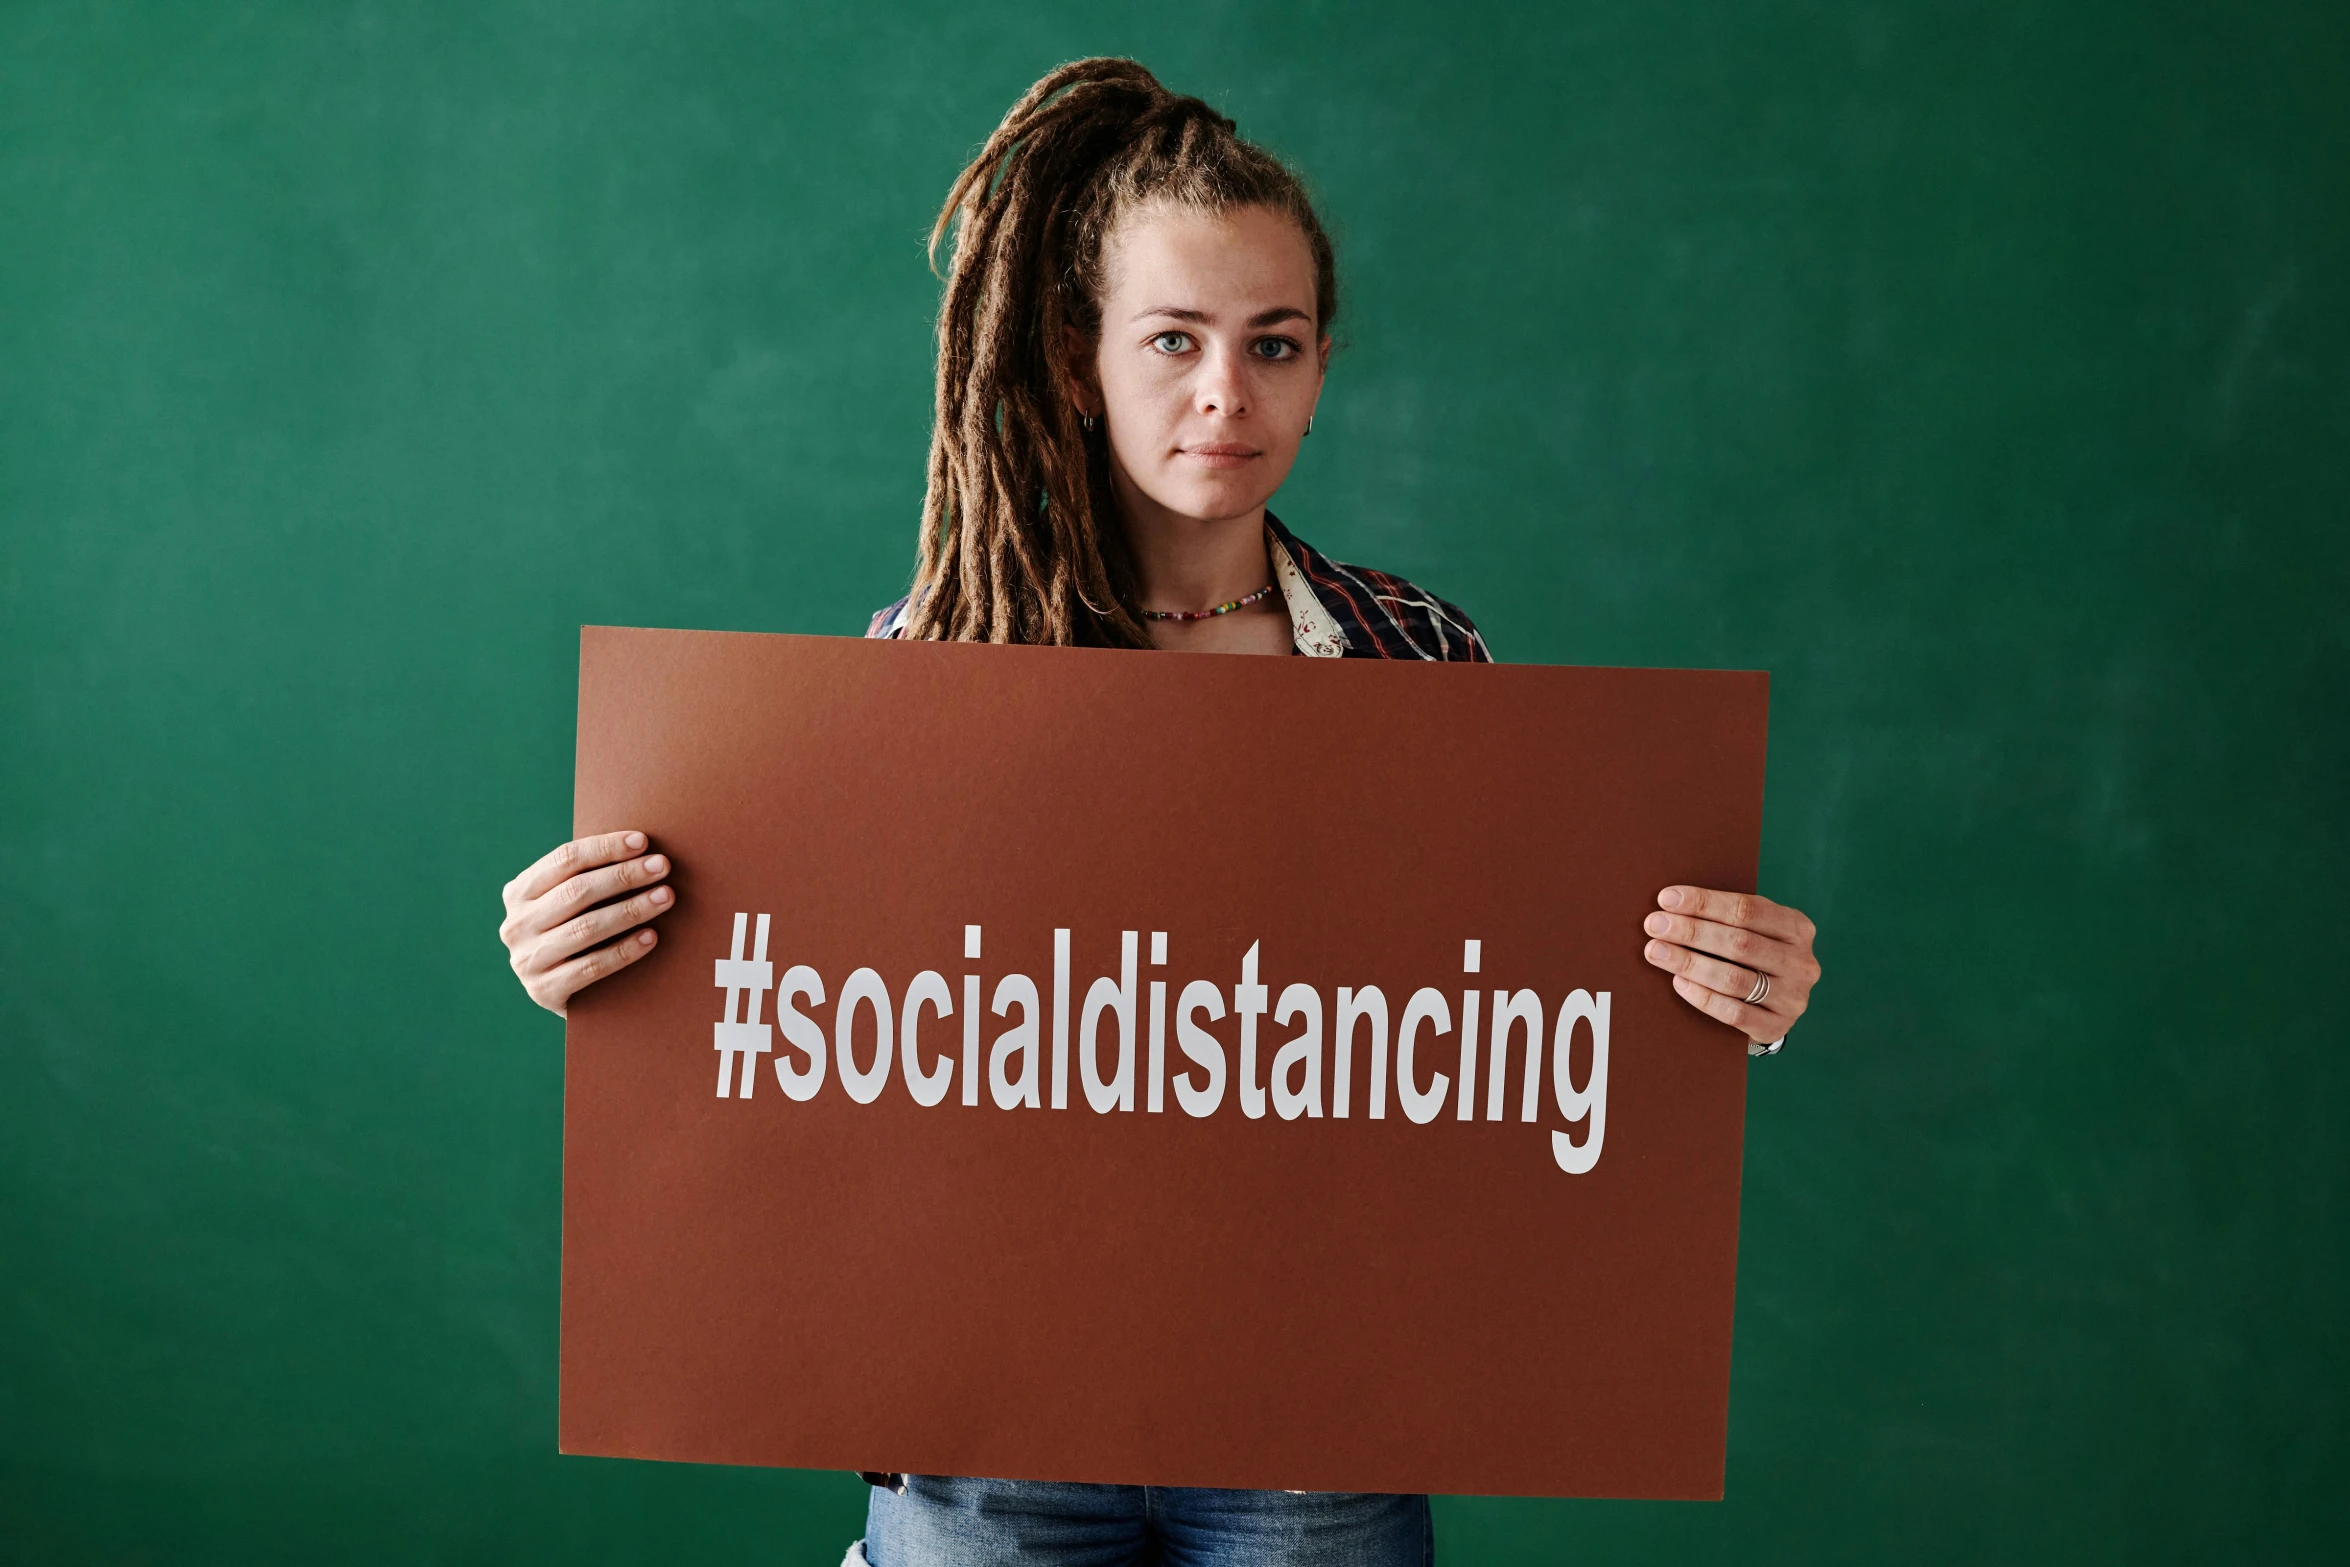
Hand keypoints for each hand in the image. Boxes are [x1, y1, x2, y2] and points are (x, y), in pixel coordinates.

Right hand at [499, 830, 675, 1016]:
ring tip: (665, 897)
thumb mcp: (569, 905)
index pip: (564, 860)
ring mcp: (527, 960)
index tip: (642, 842)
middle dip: (624, 876)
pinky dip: (624, 950)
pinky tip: (651, 937)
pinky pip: (592, 966)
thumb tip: (642, 849)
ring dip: (631, 909)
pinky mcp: (544, 991)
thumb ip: (589, 879)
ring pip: (586, 928)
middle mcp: (516, 925)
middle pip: (576, 891)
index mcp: (519, 893)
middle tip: (662, 867)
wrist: (562, 993)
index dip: (605, 848)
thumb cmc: (576, 934)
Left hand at [1641, 886, 1818, 1045]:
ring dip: (1689, 963)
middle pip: (1739, 943)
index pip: (1748, 909)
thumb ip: (1725, 917)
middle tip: (1654, 925)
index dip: (1705, 902)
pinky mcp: (1776, 1027)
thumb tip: (1671, 902)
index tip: (1667, 899)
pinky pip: (1733, 1012)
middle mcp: (1801, 963)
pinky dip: (1702, 996)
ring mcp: (1792, 998)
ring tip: (1656, 951)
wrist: (1772, 1008)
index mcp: (1797, 927)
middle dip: (1691, 931)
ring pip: (1734, 978)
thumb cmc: (1751, 957)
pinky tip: (1678, 982)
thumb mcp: (1753, 931)